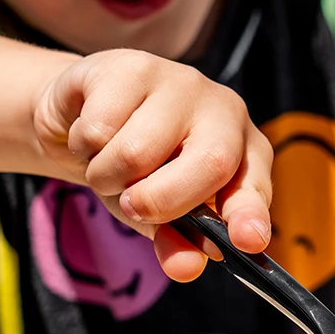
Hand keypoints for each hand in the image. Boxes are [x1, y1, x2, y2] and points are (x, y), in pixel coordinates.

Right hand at [32, 49, 272, 281]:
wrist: (80, 117)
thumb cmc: (135, 170)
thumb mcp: (159, 213)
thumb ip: (175, 240)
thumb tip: (184, 267)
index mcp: (244, 152)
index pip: (255, 184)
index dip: (251, 213)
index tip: (246, 241)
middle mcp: (223, 111)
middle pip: (209, 163)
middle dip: (161, 201)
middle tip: (130, 205)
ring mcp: (180, 81)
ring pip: (138, 153)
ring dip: (106, 177)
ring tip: (107, 164)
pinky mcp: (131, 66)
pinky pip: (98, 130)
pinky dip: (82, 148)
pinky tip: (92, 134)